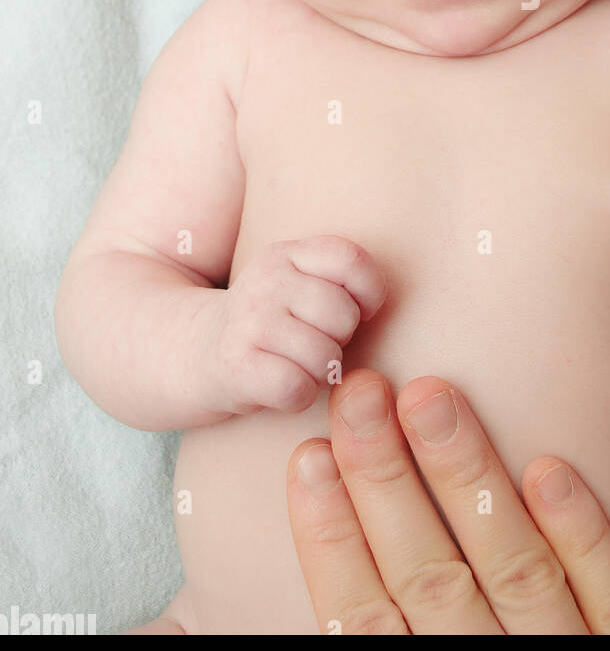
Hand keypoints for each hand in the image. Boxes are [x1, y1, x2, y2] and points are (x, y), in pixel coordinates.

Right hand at [201, 238, 385, 415]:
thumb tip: (376, 306)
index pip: (351, 260)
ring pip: (325, 355)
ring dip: (320, 372)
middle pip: (343, 314)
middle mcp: (266, 279)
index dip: (370, 292)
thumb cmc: (269, 323)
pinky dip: (299, 397)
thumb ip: (338, 280)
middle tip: (315, 344)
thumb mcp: (297, 284)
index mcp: (287, 253)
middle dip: (341, 339)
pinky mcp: (236, 364)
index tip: (359, 311)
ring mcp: (248, 320)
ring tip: (298, 365)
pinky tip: (283, 388)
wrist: (192, 351)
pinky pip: (297, 387)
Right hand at [286, 368, 609, 633]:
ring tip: (430, 394)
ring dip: (469, 480)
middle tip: (360, 391)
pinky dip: (581, 536)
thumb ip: (360, 637)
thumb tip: (206, 610)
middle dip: (387, 482)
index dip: (330, 541)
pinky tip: (547, 468)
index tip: (307, 458)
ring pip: (515, 571)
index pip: (363, 625)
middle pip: (430, 583)